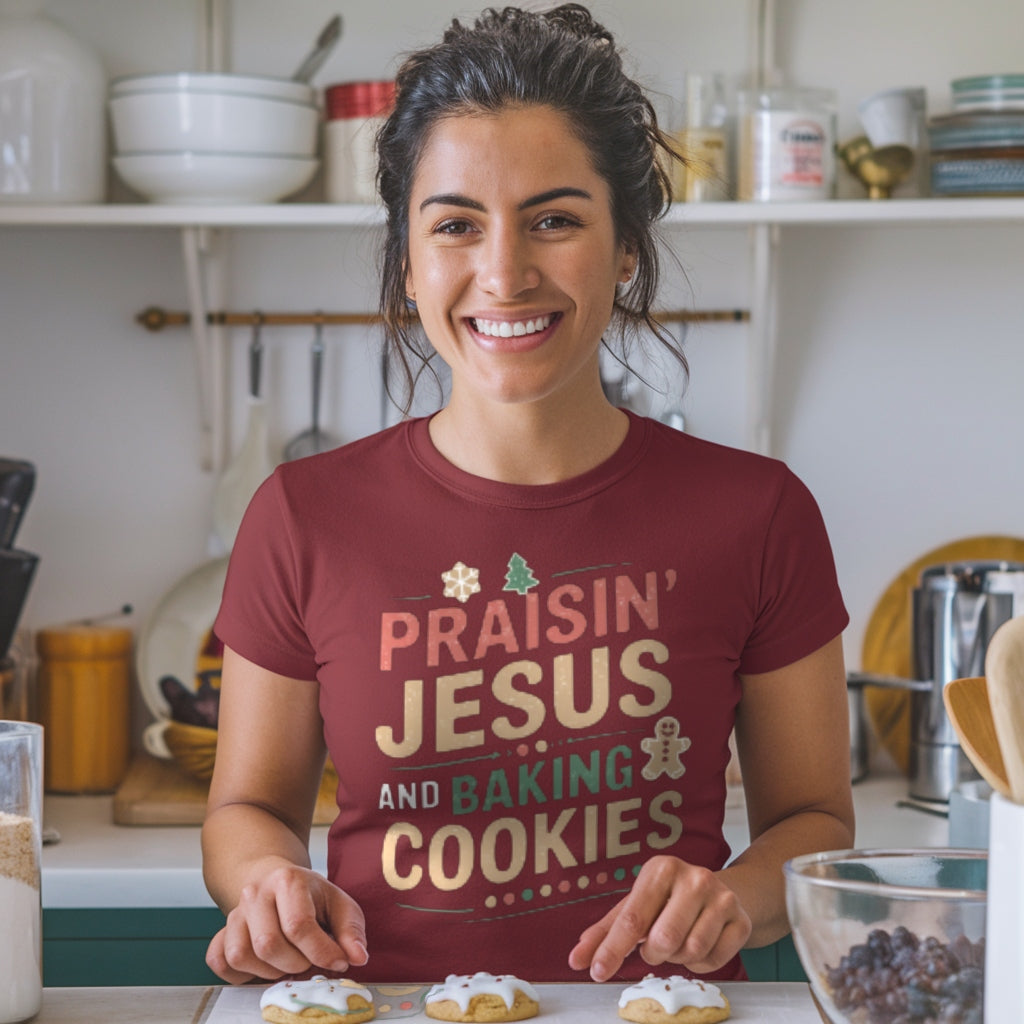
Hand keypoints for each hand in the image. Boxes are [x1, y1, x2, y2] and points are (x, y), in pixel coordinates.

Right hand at [205, 863, 367, 984]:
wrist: (274, 881)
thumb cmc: (310, 896)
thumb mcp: (339, 904)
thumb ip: (351, 930)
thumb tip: (358, 958)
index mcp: (288, 880)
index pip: (298, 925)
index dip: (320, 952)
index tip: (337, 962)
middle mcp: (256, 893)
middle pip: (268, 944)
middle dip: (295, 963)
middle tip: (309, 961)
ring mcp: (234, 913)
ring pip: (241, 956)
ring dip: (269, 971)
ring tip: (288, 961)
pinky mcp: (221, 933)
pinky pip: (220, 962)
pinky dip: (241, 974)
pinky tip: (263, 966)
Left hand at [567, 856, 750, 981]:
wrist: (721, 893)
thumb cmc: (668, 901)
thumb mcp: (635, 906)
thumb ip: (605, 932)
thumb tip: (577, 958)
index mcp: (661, 868)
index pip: (632, 917)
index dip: (613, 949)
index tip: (597, 972)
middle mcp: (693, 877)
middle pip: (663, 939)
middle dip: (653, 952)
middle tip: (656, 944)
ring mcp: (721, 897)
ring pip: (690, 951)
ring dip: (678, 957)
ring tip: (679, 939)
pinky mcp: (741, 920)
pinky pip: (715, 960)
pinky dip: (701, 963)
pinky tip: (700, 944)